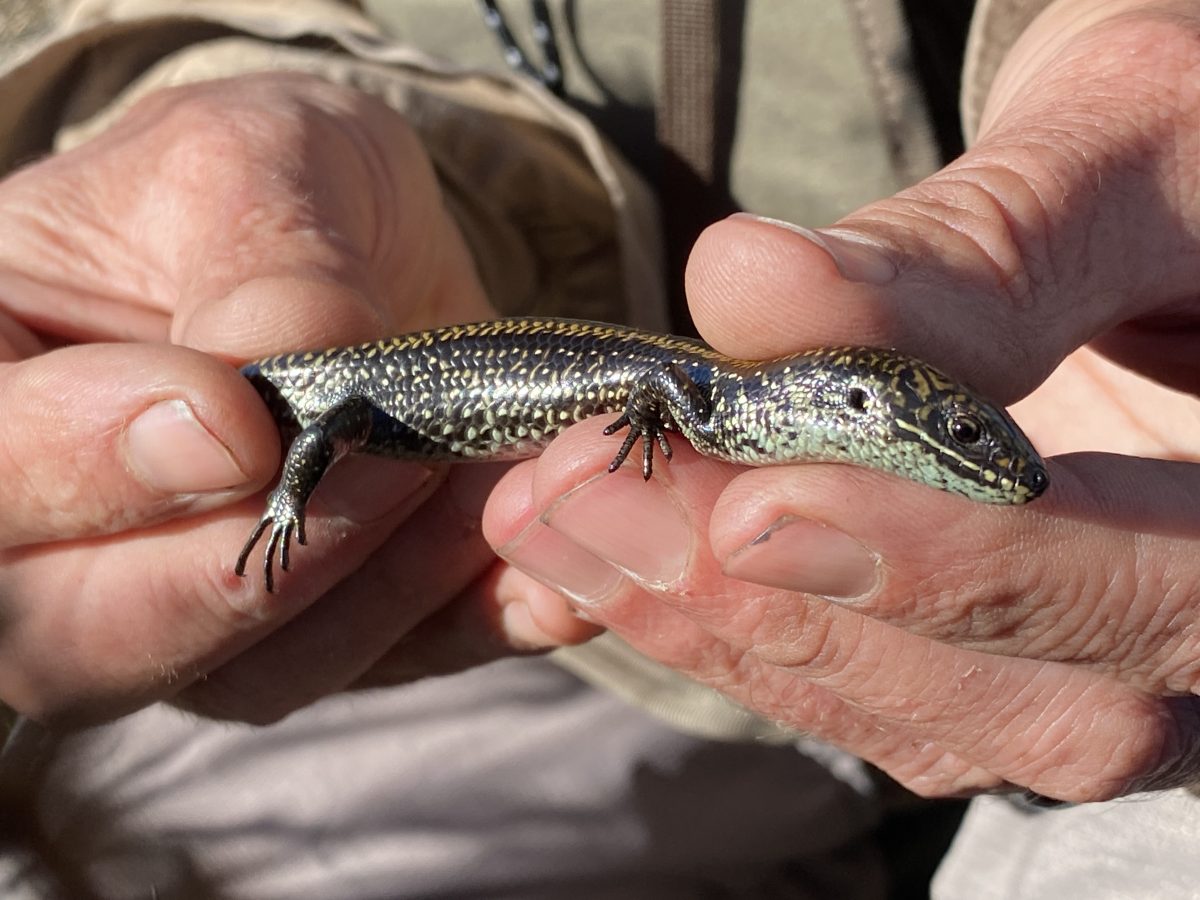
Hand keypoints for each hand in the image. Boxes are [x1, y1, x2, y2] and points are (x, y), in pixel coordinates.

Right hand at [0, 72, 593, 726]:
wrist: (358, 236)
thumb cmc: (265, 183)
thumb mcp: (251, 167)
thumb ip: (252, 270)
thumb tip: (271, 391)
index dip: (94, 470)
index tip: (234, 415)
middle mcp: (66, 535)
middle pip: (94, 637)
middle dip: (259, 566)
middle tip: (391, 465)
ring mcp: (190, 602)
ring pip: (252, 673)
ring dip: (385, 594)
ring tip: (489, 492)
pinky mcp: (323, 624)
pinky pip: (386, 662)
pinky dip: (471, 621)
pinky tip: (551, 572)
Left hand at [483, 0, 1199, 801]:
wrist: (1180, 199)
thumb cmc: (1194, 150)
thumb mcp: (1127, 152)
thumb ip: (973, 246)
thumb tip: (746, 280)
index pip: (1158, 594)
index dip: (958, 568)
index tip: (758, 507)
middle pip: (1032, 703)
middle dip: (792, 612)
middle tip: (594, 501)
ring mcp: (1093, 652)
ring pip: (921, 715)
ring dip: (719, 628)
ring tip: (556, 517)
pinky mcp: (989, 645)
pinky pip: (863, 680)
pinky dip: (724, 625)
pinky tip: (600, 550)